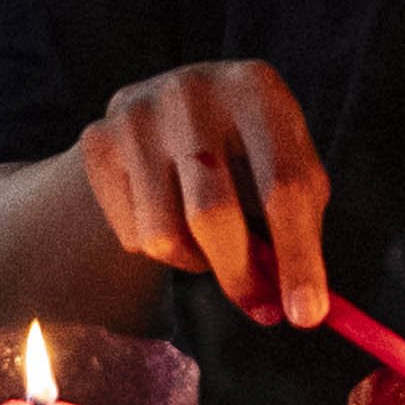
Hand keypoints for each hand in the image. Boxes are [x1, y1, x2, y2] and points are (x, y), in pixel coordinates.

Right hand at [79, 60, 331, 324]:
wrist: (167, 113)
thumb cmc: (249, 151)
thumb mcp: (288, 170)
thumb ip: (298, 232)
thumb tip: (301, 309)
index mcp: (255, 89)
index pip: (283, 186)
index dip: (298, 257)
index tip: (306, 315)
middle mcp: (191, 92)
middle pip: (212, 213)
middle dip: (238, 274)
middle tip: (259, 308)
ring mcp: (137, 116)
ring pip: (164, 235)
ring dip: (196, 261)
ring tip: (210, 242)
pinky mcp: (98, 143)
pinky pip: (132, 235)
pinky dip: (161, 248)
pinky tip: (171, 216)